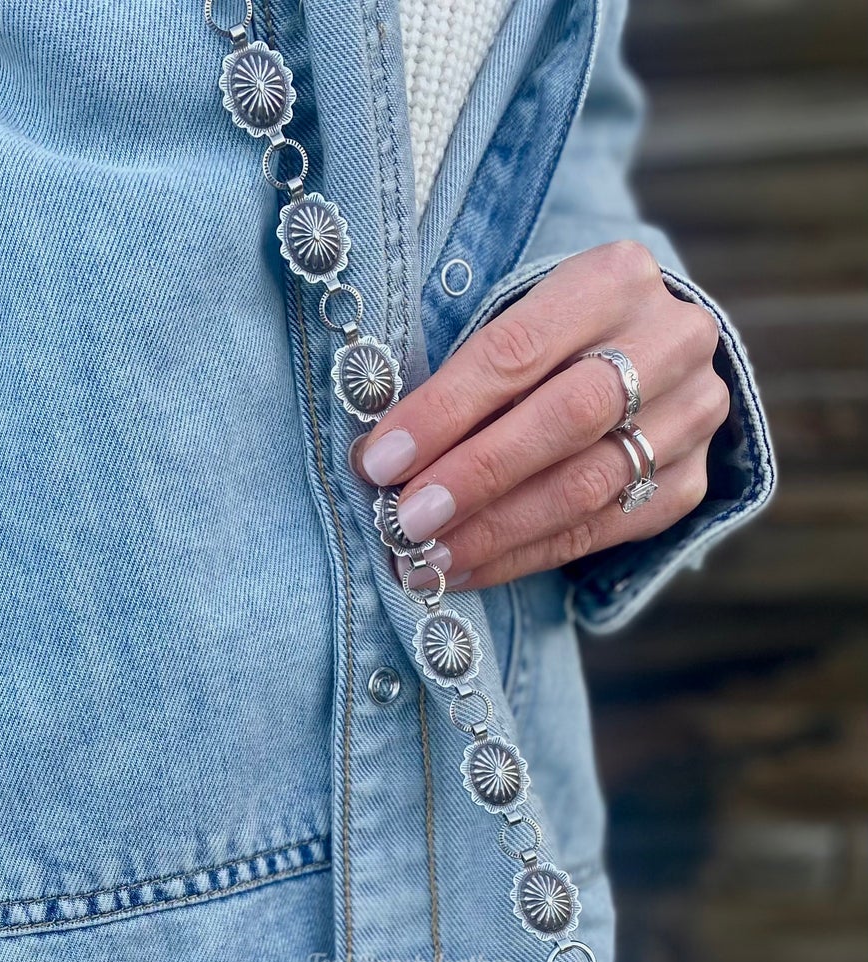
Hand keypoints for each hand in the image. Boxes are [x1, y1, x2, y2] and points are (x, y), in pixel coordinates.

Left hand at [351, 239, 729, 591]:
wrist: (644, 358)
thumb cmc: (547, 341)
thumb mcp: (510, 323)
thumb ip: (463, 377)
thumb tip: (383, 459)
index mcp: (616, 277)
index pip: (517, 348)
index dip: (444, 410)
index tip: (381, 460)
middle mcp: (672, 339)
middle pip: (566, 418)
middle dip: (476, 476)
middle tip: (408, 520)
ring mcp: (693, 413)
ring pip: (586, 485)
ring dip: (494, 531)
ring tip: (426, 557)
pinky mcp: (691, 481)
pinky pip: (599, 532)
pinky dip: (522, 556)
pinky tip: (465, 571)